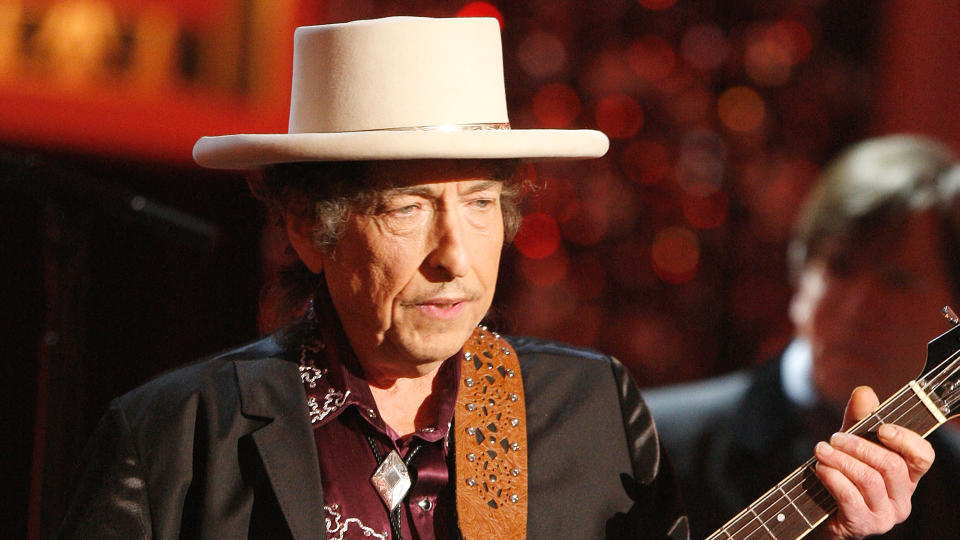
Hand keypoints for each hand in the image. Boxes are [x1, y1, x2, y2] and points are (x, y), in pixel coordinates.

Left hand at [812, 386, 934, 538]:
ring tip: (821, 450)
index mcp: (907, 476)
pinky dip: (832, 478)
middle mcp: (902, 498)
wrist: (816, 511)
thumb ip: (858, 420)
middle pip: (891, 465)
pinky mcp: (863, 525)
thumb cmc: (840, 474)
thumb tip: (864, 392)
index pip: (923, 456)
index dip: (905, 439)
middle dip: (859, 446)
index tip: (881, 428)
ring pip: (869, 479)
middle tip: (834, 438)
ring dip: (841, 459)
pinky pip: (850, 496)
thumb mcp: (849, 444)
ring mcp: (885, 515)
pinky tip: (820, 469)